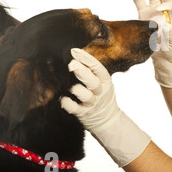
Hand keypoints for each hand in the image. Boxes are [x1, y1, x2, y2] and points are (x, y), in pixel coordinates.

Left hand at [61, 48, 150, 166]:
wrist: (108, 120)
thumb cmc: (101, 96)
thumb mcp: (102, 82)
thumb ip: (92, 71)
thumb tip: (74, 55)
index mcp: (105, 81)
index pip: (98, 68)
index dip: (87, 59)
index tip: (75, 51)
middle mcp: (100, 92)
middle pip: (93, 82)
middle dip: (82, 72)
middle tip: (72, 64)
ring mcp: (92, 103)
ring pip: (86, 96)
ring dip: (78, 90)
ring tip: (71, 86)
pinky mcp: (84, 114)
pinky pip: (75, 109)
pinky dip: (68, 104)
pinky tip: (63, 99)